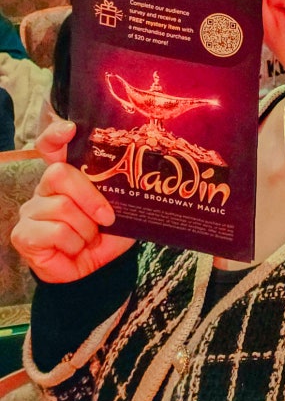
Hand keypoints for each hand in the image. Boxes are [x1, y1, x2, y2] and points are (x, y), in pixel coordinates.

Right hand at [11, 120, 134, 283]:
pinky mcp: (23, 234)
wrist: (94, 272)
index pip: (52, 147)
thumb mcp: (121, 210)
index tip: (70, 129)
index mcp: (67, 177)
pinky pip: (53, 232)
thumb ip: (122, 191)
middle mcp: (45, 188)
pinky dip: (72, 243)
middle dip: (90, 198)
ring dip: (85, 229)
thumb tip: (146, 173)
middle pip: (60, 174)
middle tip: (106, 218)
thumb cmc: (105, 236)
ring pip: (62, 208)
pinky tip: (72, 249)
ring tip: (87, 239)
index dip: (56, 135)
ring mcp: (31, 210)